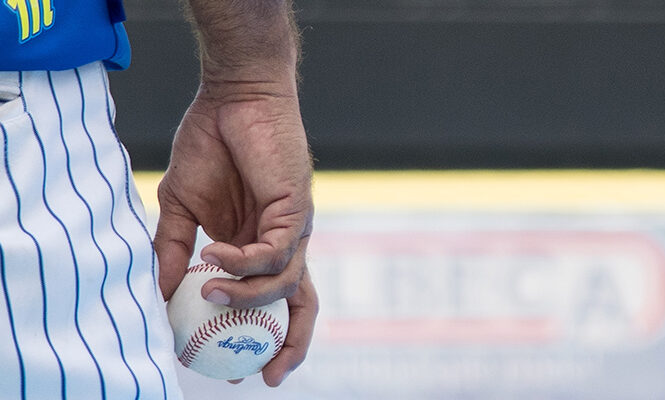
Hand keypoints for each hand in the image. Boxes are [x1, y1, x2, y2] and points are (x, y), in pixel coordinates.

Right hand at [154, 87, 317, 386]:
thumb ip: (172, 248)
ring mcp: (292, 227)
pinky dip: (243, 262)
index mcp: (258, 245)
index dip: (261, 336)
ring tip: (206, 292)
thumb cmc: (210, 145)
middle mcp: (283, 242)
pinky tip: (214, 252)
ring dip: (244, 297)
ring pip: (285, 285)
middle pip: (302, 305)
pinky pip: (274, 251)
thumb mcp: (179, 206)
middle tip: (262, 376)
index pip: (272, 301)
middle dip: (290, 346)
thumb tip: (160, 295)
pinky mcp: (295, 207)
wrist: (230, 98)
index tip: (237, 367)